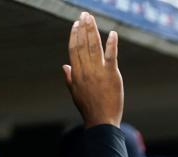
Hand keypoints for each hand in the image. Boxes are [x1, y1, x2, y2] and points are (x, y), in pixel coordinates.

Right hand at [62, 12, 122, 127]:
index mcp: (77, 73)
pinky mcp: (112, 75)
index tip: (76, 24)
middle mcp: (86, 70)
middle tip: (85, 14)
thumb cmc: (88, 108)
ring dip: (93, 30)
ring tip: (92, 19)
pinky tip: (112, 33)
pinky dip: (112, 44)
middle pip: (83, 44)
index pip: (74, 49)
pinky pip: (111, 56)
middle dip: (83, 28)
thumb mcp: (75, 93)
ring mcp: (99, 72)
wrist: (101, 121)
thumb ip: (69, 78)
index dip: (75, 35)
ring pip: (95, 46)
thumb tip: (64, 66)